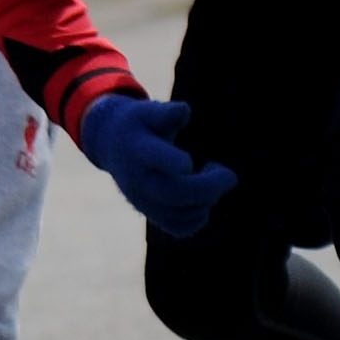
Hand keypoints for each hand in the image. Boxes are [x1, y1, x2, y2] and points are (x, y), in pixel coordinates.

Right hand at [76, 94, 238, 235]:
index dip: (172, 162)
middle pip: (174, 193)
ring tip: (209, 177)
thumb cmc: (139, 124)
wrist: (112, 146)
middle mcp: (139, 179)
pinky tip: (202, 198)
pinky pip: (181, 228)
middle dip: (209, 186)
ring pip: (181, 214)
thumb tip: (183, 111)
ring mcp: (144, 200)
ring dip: (206, 199)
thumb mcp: (146, 111)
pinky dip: (198, 217)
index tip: (189, 162)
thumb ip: (165, 113)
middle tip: (227, 173)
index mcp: (138, 149)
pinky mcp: (152, 214)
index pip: (153, 159)